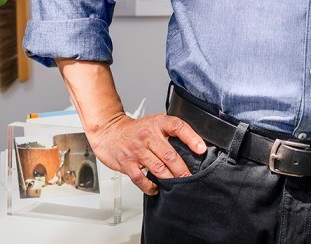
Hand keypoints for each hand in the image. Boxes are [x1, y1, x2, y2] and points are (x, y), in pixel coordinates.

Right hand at [86, 112, 206, 195]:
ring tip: (177, 184)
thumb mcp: (154, 123)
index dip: (192, 138)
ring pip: (158, 168)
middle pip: (170, 154)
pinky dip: (150, 187)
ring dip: (170, 179)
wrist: (109, 132)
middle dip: (182, 169)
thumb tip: (193, 145)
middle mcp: (147, 135)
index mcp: (157, 123)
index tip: (201, 149)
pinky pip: (141, 179)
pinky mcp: (127, 163)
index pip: (178, 127)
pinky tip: (156, 189)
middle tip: (191, 178)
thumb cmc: (135, 130)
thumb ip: (170, 131)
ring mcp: (136, 150)